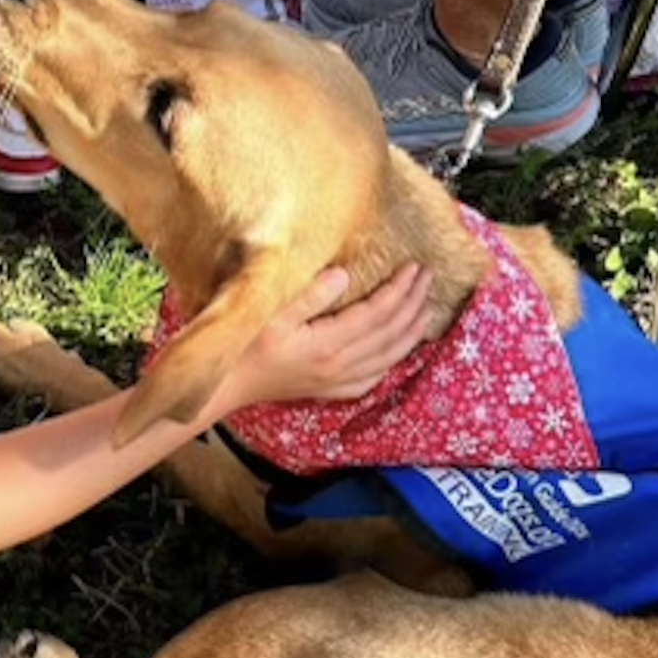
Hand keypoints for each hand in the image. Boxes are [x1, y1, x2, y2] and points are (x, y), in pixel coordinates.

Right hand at [221, 263, 430, 414]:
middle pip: (391, 332)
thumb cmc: (244, 346)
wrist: (229, 385)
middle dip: (414, 303)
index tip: (414, 268)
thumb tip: (344, 275)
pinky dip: (394, 361)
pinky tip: (400, 351)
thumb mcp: (272, 314)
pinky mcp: (331, 390)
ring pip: (390, 356)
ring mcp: (338, 380)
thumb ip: (310, 295)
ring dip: (412, 331)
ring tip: (427, 309)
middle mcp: (341, 364)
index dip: (400, 289)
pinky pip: (374, 377)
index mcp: (328, 343)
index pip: (378, 313)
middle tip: (429, 279)